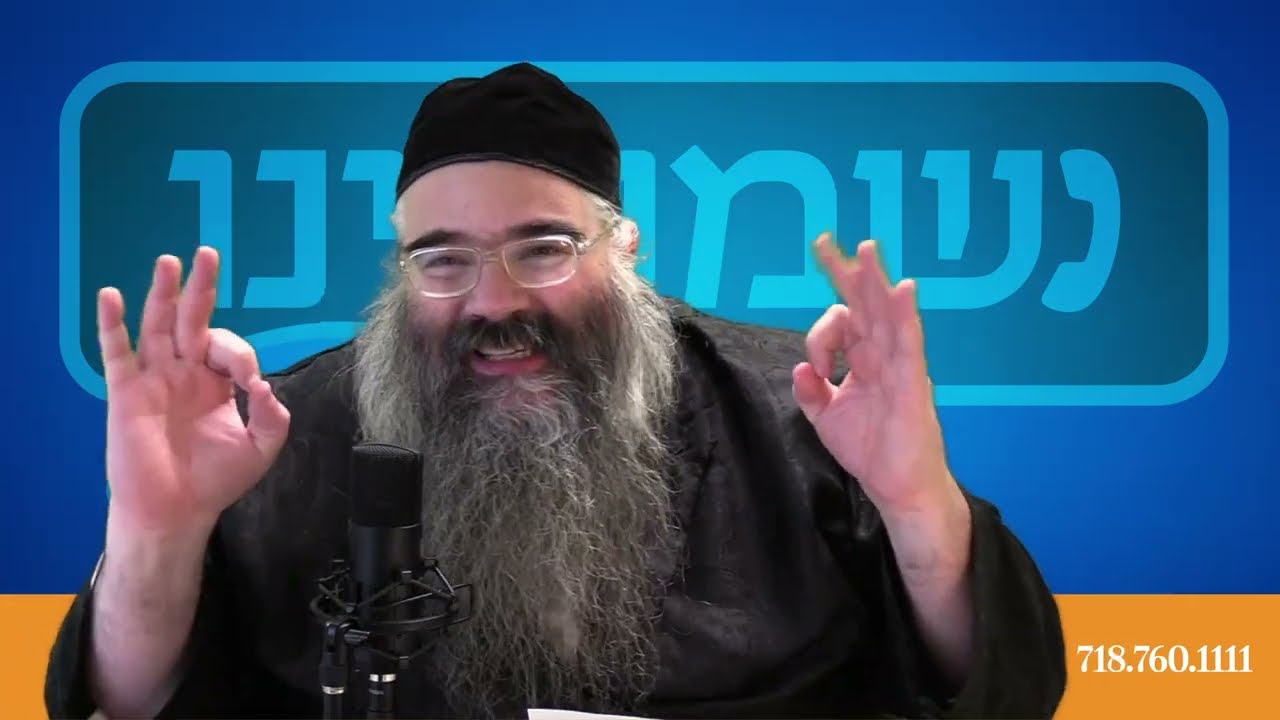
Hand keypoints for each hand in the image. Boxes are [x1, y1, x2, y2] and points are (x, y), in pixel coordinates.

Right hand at [98, 247, 290, 534]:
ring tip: (169, 262)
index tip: (250, 382)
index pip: (230, 348)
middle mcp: (185, 373)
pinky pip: (118, 353)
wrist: (176, 512)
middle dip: (201, 288)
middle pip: (193, 319)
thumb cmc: (215, 481)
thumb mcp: (260, 449)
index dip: (241, 356)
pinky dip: (113, 324)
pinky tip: (112, 297)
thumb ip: (273, 417)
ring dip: (163, 293)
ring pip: (158, 326)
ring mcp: (155, 379)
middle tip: (207, 253)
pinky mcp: (127, 393)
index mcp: (217, 382)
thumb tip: (264, 386)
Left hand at [792, 233, 954, 515]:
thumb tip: (802, 369)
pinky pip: (909, 342)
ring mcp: (899, 364)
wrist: (897, 486)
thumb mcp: (826, 418)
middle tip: (829, 242)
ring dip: (875, 280)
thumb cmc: (871, 450)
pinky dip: (905, 316)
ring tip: (865, 249)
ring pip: (886, 314)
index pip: (842, 323)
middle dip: (848, 273)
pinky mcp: (912, 381)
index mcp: (863, 360)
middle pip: (865, 305)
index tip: (817, 367)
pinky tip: (903, 290)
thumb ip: (810, 392)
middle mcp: (882, 355)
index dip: (822, 333)